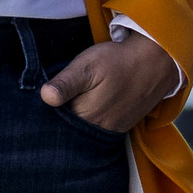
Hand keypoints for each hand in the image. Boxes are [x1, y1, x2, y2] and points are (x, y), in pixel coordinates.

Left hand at [40, 30, 177, 132]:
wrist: (156, 61)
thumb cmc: (118, 62)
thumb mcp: (86, 66)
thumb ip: (65, 83)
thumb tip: (45, 97)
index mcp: (84, 119)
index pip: (54, 126)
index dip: (44, 115)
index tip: (37, 103)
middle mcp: (97, 131)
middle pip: (68, 131)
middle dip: (59, 119)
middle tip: (57, 99)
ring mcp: (111, 130)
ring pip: (83, 130)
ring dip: (75, 120)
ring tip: (73, 102)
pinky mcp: (121, 126)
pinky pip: (98, 128)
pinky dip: (90, 120)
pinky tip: (89, 105)